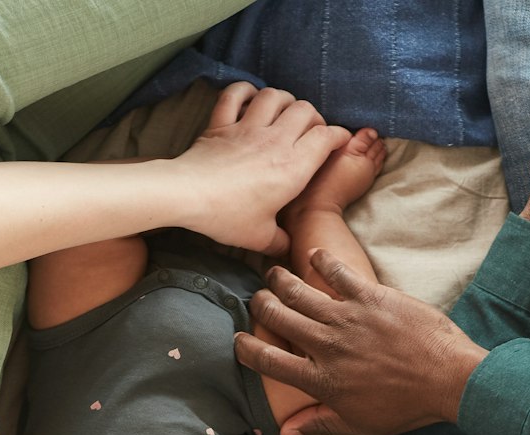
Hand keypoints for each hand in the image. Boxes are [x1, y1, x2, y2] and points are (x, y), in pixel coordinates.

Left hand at [177, 83, 352, 255]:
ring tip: (284, 111)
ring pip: (274, 96)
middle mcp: (275, 140)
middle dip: (313, 116)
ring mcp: (247, 127)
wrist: (188, 196)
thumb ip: (280, 242)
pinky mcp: (222, 123)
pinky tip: (249, 98)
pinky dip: (244, 91)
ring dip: (283, 99)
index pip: (326, 137)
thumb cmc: (228, 217)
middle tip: (310, 130)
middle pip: (304, 109)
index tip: (340, 142)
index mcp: (293, 166)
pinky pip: (235, 94)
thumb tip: (288, 248)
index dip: (339, 136)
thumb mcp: (260, 238)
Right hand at [234, 250, 486, 434]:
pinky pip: (338, 273)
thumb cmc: (406, 407)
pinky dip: (323, 261)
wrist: (447, 379)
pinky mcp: (370, 297)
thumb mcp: (360, 424)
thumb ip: (319, 423)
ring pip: (300, 292)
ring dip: (281, 280)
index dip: (247, 350)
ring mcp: (347, 319)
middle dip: (261, 306)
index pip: (270, 363)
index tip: (239, 341)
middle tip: (258, 300)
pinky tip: (314, 255)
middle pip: (278, 318)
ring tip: (274, 274)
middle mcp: (327, 346)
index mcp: (321, 381)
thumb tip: (285, 430)